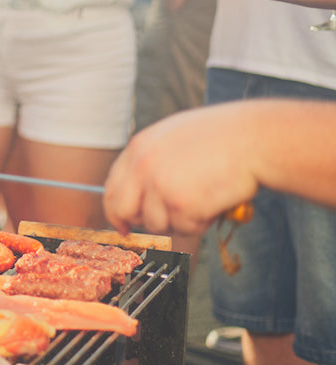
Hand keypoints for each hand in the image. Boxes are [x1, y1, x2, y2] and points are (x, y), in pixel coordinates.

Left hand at [103, 103, 258, 236]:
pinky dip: (201, 222)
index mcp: (138, 146)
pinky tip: (214, 200)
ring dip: (180, 220)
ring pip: (156, 223)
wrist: (251, 139)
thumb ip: (154, 159)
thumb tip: (143, 190)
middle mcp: (142, 166)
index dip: (116, 210)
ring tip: (203, 197)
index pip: (112, 186)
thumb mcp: (174, 136)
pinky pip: (185, 228)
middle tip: (162, 223)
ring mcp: (158, 185)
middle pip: (121, 210)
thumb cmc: (222, 137)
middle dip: (139, 223)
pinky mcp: (180, 204)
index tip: (123, 224)